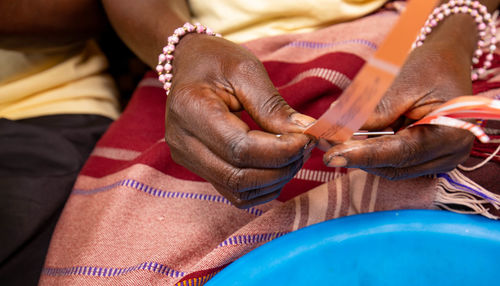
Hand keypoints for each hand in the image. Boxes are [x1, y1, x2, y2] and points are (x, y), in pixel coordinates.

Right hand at [165, 34, 314, 207]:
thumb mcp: (246, 70)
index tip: (306, 138)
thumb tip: (305, 132)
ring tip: (292, 153)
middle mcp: (183, 141)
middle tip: (304, 146)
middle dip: (281, 167)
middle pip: (238, 176)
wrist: (189, 63)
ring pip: (238, 191)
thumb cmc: (216, 60)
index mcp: (191, 110)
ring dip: (274, 179)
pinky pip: (234, 193)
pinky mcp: (198, 168)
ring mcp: (187, 158)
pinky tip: (277, 164)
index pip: (239, 148)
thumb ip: (274, 106)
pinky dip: (263, 186)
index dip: (279, 150)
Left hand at [323, 15, 477, 178]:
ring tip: (331, 138)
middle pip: (393, 166)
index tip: (332, 155)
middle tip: (323, 143)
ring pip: (389, 167)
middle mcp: (449, 154)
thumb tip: (339, 131)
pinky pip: (392, 160)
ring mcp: (439, 159)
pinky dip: (369, 151)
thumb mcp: (402, 82)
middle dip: (356, 155)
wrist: (448, 60)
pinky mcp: (426, 157)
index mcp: (451, 133)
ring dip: (359, 155)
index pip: (400, 152)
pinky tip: (349, 139)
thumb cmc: (430, 65)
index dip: (363, 155)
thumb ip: (374, 112)